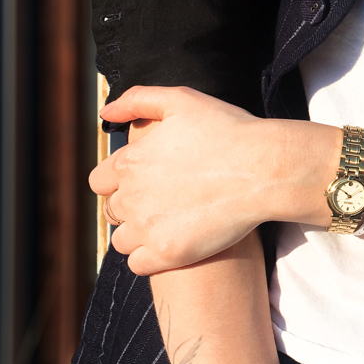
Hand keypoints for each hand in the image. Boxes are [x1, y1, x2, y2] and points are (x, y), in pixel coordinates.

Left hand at [89, 86, 339, 273]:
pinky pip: (138, 264)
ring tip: (167, 226)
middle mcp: (130, 197)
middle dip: (131, 207)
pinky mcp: (168, 253)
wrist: (264, 169)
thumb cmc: (228, 131)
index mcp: (128, 163)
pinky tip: (171, 245)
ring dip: (138, 235)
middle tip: (163, 203)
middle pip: (112, 211)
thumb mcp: (181, 100)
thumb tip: (105, 112)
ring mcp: (148, 228)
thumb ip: (137, 100)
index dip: (119, 182)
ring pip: (122, 240)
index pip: (100, 181)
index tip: (143, 182)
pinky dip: (149, 258)